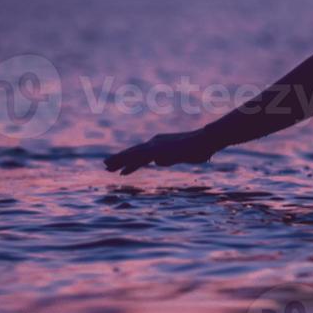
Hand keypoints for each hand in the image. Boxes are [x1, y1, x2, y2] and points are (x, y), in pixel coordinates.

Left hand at [104, 130, 220, 175]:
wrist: (206, 140)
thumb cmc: (198, 148)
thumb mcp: (180, 156)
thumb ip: (167, 158)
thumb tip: (157, 162)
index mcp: (159, 143)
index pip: (139, 152)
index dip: (128, 158)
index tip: (118, 164)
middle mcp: (154, 142)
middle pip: (132, 152)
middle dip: (118, 159)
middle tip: (106, 165)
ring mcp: (155, 146)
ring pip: (133, 155)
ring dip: (119, 162)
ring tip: (107, 168)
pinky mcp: (158, 151)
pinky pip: (140, 159)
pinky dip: (129, 165)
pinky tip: (121, 172)